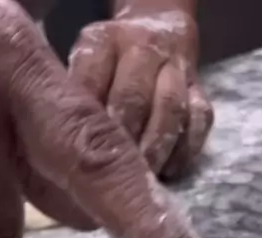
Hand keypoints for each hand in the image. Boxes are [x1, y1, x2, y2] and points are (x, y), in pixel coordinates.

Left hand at [69, 11, 213, 178]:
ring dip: (155, 149)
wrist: (155, 33)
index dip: (88, 126)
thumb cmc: (102, 73)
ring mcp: (174, 67)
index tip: (82, 161)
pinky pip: (200, 119)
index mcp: (100, 44)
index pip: (90, 83)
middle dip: (122, 142)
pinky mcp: (199, 89)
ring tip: (142, 180)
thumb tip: (61, 161)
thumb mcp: (78, 76)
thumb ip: (70, 109)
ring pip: (170, 108)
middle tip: (112, 179)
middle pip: (132, 97)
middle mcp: (139, 48)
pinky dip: (184, 149)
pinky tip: (168, 172)